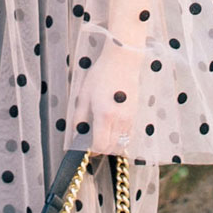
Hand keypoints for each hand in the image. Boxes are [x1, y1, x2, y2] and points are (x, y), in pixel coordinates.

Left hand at [75, 38, 143, 155]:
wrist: (123, 62)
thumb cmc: (101, 76)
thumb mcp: (83, 95)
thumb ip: (79, 117)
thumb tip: (77, 133)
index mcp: (104, 115)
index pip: (100, 145)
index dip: (92, 150)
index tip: (86, 147)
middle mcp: (119, 120)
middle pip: (111, 148)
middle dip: (101, 149)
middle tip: (92, 142)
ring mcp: (130, 119)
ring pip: (121, 144)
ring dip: (111, 144)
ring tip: (102, 135)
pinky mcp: (135, 115)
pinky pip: (129, 135)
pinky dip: (120, 138)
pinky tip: (112, 129)